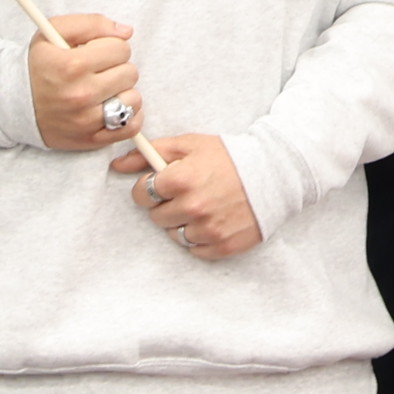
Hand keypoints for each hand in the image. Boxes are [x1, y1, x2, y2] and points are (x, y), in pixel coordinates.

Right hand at [24, 15, 137, 151]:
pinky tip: (113, 107)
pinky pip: (131, 127)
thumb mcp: (54, 31)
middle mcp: (80, 94)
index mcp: (72, 65)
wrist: (14, 103)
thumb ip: (92, 23)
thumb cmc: (38, 65)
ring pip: (133, 99)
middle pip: (130, 72)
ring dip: (123, 92)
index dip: (111, 46)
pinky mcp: (91, 139)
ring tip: (103, 89)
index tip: (97, 52)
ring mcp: (86, 120)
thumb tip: (126, 32)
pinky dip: (129, 117)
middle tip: (98, 71)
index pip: (121, 48)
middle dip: (117, 67)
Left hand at [115, 131, 259, 261]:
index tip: (165, 183)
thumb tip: (117, 165)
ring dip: (184, 222)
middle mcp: (192, 207)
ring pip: (174, 235)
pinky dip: (200, 238)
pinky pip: (194, 250)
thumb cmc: (231, 156)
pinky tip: (214, 220)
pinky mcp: (222, 246)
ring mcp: (207, 229)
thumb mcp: (191, 144)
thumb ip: (152, 152)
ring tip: (204, 205)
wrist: (276, 173)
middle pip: (156, 216)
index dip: (151, 187)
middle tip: (189, 192)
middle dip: (167, 204)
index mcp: (181, 179)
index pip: (141, 193)